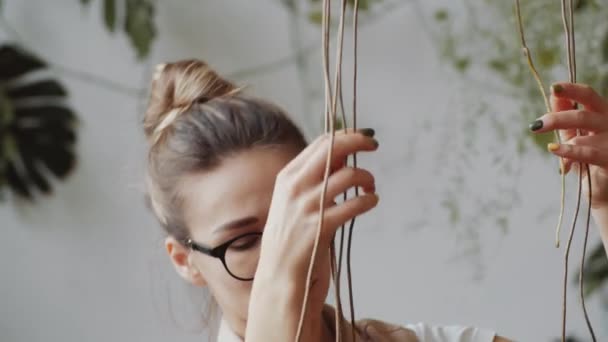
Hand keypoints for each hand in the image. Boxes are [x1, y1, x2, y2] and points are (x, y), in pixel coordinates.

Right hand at [246, 129, 378, 340]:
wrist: (279, 277)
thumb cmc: (292, 238)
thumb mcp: (298, 202)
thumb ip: (317, 178)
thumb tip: (344, 155)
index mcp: (288, 176)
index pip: (320, 142)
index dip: (346, 135)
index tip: (363, 136)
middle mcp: (294, 187)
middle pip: (332, 148)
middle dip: (358, 141)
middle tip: (374, 145)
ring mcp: (306, 207)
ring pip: (347, 175)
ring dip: (367, 178)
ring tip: (371, 189)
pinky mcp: (320, 227)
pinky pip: (353, 204)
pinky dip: (368, 201)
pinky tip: (371, 202)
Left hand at [529, 82, 607, 208]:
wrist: (603, 190)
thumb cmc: (589, 160)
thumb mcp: (574, 134)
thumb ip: (566, 114)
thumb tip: (554, 94)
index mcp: (602, 114)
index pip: (589, 95)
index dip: (571, 90)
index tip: (554, 88)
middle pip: (583, 114)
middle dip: (556, 118)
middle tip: (536, 126)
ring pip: (583, 134)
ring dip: (563, 140)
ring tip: (552, 147)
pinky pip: (588, 153)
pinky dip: (568, 152)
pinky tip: (554, 149)